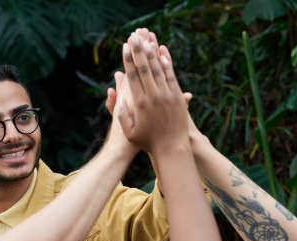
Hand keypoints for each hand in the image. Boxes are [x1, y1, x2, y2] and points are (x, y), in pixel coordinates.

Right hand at [117, 33, 189, 154]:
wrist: (172, 149)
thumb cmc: (148, 143)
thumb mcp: (129, 132)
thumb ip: (122, 115)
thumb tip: (117, 97)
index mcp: (140, 104)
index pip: (132, 76)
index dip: (128, 60)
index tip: (125, 47)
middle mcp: (153, 97)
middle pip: (144, 68)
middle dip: (138, 50)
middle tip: (134, 36)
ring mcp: (167, 96)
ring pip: (158, 70)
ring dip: (152, 53)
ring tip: (147, 39)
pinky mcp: (178, 98)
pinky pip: (171, 77)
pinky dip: (166, 64)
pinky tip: (162, 53)